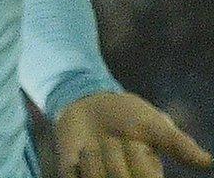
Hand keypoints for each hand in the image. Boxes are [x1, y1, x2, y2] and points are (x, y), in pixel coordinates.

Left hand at [55, 91, 211, 177]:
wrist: (88, 103)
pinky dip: (74, 163)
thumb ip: (178, 144)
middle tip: (112, 140)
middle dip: (114, 153)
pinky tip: (79, 153)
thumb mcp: (155, 124)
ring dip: (92, 157)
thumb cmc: (128, 115)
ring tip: (93, 146)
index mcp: (150, 177)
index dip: (136, 157)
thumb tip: (208, 161)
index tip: (133, 140)